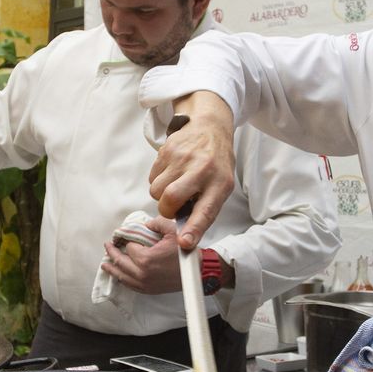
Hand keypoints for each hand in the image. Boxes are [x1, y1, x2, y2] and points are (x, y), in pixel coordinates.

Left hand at [100, 216, 179, 293]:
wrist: (198, 272)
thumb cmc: (186, 252)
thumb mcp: (173, 231)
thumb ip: (156, 223)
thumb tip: (144, 224)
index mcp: (145, 259)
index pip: (128, 247)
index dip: (126, 239)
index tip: (123, 235)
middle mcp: (141, 273)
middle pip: (120, 262)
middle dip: (112, 253)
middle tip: (108, 245)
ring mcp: (144, 284)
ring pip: (122, 276)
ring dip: (112, 268)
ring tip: (106, 263)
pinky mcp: (148, 290)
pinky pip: (130, 285)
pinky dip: (122, 279)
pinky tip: (119, 275)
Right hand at [148, 94, 235, 248]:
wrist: (209, 128)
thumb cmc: (215, 164)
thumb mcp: (220, 185)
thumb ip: (204, 208)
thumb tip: (184, 235)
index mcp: (219, 183)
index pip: (206, 210)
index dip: (193, 229)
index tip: (184, 243)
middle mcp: (201, 169)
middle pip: (170, 198)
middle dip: (167, 210)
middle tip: (173, 207)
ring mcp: (182, 158)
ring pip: (156, 191)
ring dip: (161, 196)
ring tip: (175, 186)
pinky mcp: (167, 150)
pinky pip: (152, 178)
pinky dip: (158, 181)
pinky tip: (171, 173)